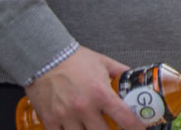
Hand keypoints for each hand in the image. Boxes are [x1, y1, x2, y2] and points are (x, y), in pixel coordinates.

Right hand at [24, 46, 145, 129]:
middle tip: (112, 127)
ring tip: (92, 125)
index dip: (136, 128)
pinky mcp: (50, 120)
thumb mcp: (103, 63)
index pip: (124, 118)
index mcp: (101, 93)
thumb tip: (134, 77)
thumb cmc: (74, 60)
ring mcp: (66, 116)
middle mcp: (84, 107)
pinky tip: (75, 128)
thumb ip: (120, 73)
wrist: (45, 57)